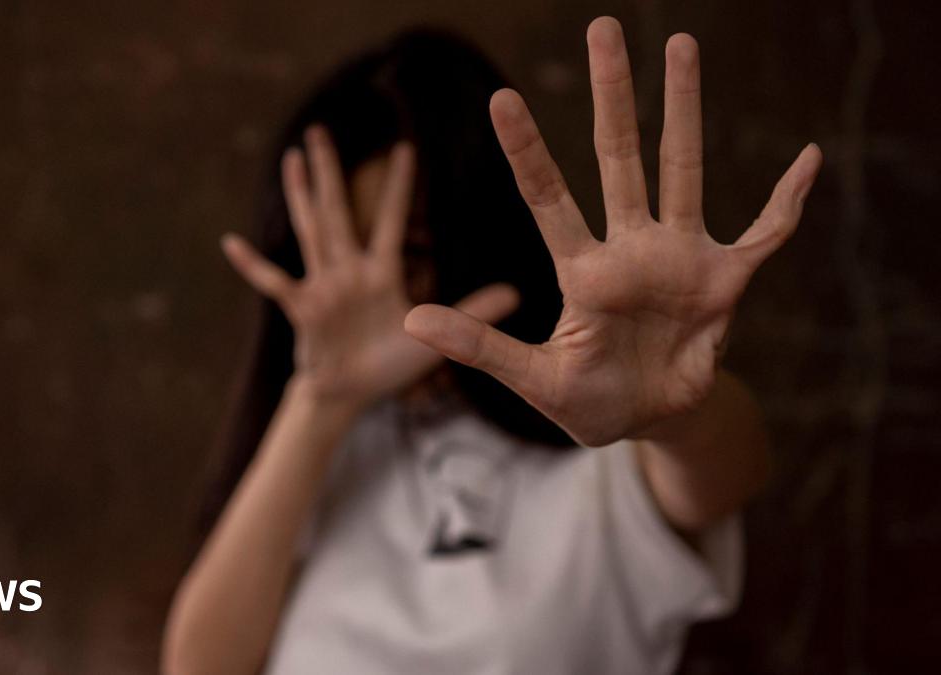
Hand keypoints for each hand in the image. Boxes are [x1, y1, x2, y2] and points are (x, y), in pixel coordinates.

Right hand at [223, 126, 518, 408]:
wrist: (349, 395)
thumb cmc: (388, 365)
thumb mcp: (432, 337)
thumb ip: (471, 312)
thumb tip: (517, 293)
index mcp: (379, 273)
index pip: (389, 220)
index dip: (397, 186)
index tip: (406, 147)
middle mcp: (347, 271)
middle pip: (338, 211)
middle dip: (331, 172)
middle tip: (320, 130)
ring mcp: (322, 287)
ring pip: (311, 232)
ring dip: (301, 196)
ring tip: (292, 159)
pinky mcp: (303, 310)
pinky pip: (275, 283)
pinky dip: (254, 264)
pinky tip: (232, 242)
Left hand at [405, 17, 821, 446]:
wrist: (651, 423)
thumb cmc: (588, 401)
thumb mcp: (533, 379)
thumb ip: (480, 347)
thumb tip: (411, 320)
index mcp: (582, 272)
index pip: (547, 198)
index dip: (527, 150)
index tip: (500, 98)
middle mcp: (629, 250)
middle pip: (618, 158)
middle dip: (611, 96)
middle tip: (602, 29)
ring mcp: (679, 258)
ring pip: (683, 170)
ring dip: (685, 110)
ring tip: (681, 43)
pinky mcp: (725, 281)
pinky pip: (765, 234)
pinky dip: (788, 201)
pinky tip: (808, 159)